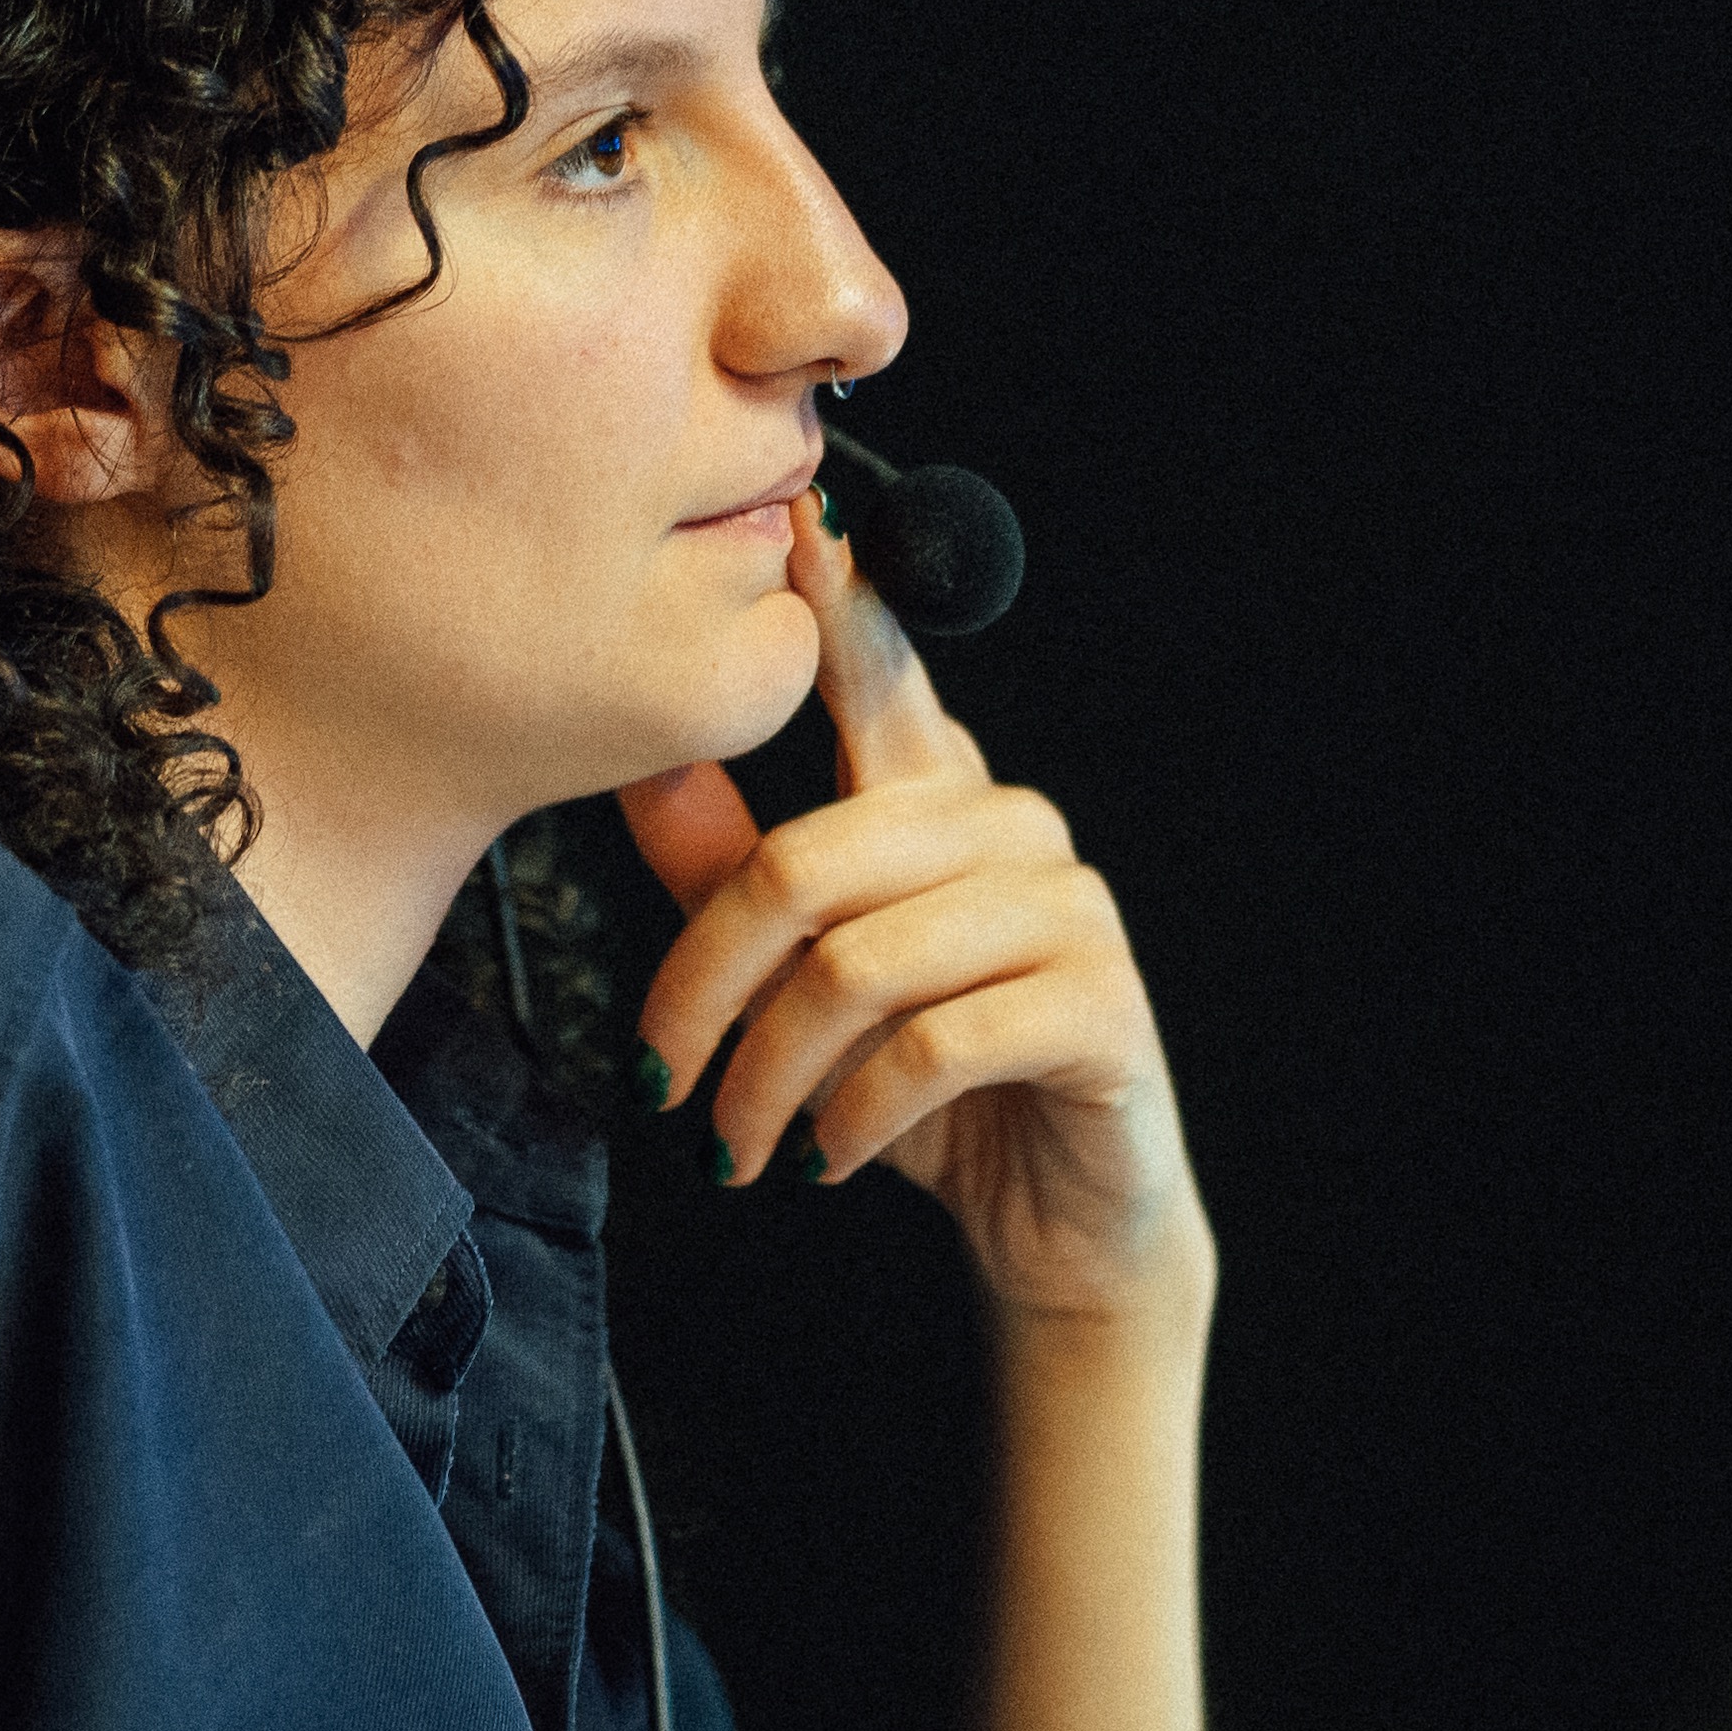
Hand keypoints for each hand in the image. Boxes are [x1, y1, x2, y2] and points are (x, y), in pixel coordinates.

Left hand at [621, 511, 1206, 1333]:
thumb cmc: (923, 1086)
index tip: (794, 513)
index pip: (879, 672)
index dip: (839, 597)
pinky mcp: (1098, 1003)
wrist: (1056, 1217)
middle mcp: (1006, 824)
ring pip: (861, 966)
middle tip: (659, 1086)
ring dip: (770, 1078)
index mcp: (933, 794)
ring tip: (737, 1148)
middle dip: (705, 989)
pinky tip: (828, 1159)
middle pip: (808, 863)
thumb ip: (724, 870)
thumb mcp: (802, 978)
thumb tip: (633, 760)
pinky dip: (854, 1118)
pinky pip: (935, 1045)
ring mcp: (1065, 907)